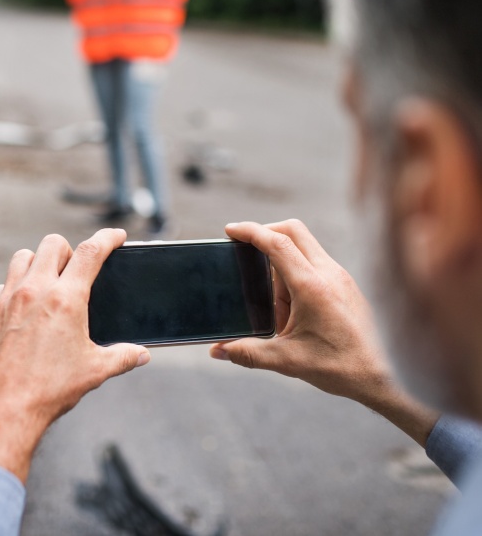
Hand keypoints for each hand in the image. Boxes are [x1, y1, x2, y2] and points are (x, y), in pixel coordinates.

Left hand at [0, 229, 149, 481]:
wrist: (3, 409)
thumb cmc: (49, 390)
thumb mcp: (94, 371)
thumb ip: (122, 357)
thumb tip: (140, 355)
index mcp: (66, 299)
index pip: (91, 252)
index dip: (107, 238)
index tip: (115, 236)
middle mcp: (34, 291)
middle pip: (52, 243)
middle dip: (67, 250)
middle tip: (73, 269)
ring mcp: (7, 299)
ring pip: (22, 257)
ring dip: (37, 263)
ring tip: (46, 282)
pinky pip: (1, 287)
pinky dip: (13, 290)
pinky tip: (21, 310)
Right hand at [213, 220, 437, 444]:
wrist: (389, 378)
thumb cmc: (343, 367)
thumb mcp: (288, 361)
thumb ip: (248, 353)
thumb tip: (218, 351)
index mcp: (312, 286)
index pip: (277, 242)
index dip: (251, 231)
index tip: (231, 230)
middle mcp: (329, 273)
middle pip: (293, 230)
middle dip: (266, 233)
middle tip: (247, 251)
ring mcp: (341, 277)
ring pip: (305, 247)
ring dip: (282, 262)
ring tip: (276, 305)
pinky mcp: (347, 285)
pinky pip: (316, 263)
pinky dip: (298, 273)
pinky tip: (295, 308)